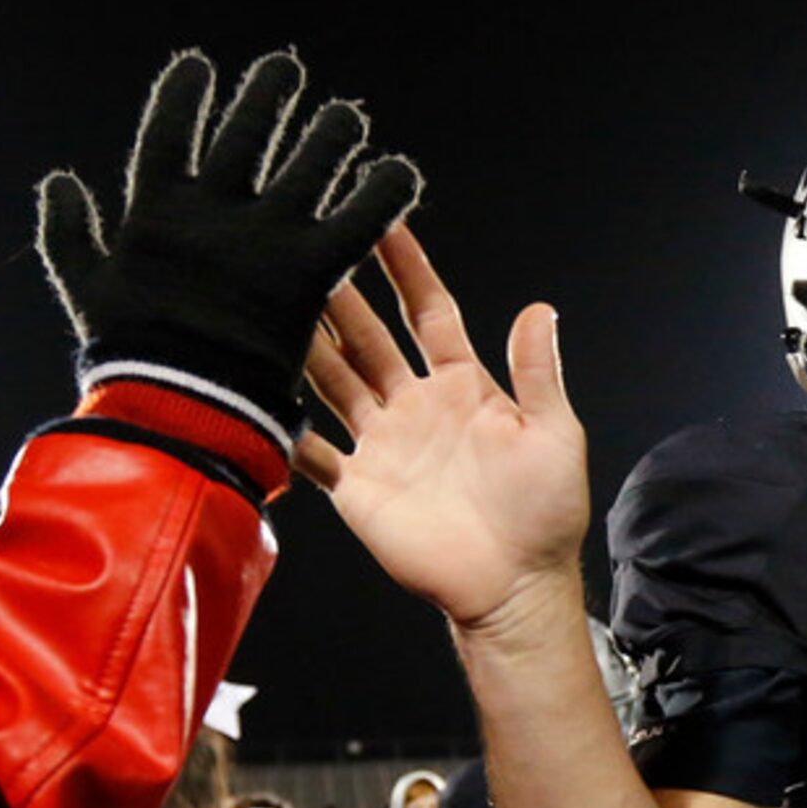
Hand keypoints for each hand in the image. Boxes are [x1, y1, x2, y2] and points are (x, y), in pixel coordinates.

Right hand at [38, 50, 420, 448]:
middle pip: (250, 131)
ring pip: (311, 162)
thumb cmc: (131, 354)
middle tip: (285, 68)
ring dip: (333, 133)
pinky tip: (402, 171)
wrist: (184, 401)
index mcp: (158, 207)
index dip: (183, 94)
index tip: (197, 63)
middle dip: (268, 94)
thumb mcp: (82, 286)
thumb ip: (68, 232)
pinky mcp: (312, 268)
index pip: (169, 130)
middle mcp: (217, 207)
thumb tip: (58, 181)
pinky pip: (360, 218)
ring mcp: (267, 234)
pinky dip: (383, 192)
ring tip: (347, 118)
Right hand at [299, 223, 589, 630]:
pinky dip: (284, 426)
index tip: (383, 220)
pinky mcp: (357, 486)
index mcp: (464, 386)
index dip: (407, 269)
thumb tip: (539, 309)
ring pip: (332, 378)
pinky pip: (311, 450)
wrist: (515, 587)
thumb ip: (537, 373)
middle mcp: (415, 405)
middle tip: (305, 246)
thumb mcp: (553, 434)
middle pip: (367, 337)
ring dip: (304, 341)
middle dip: (338, 292)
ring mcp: (382, 443)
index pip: (428, 312)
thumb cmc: (545, 514)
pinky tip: (253, 390)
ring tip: (269, 296)